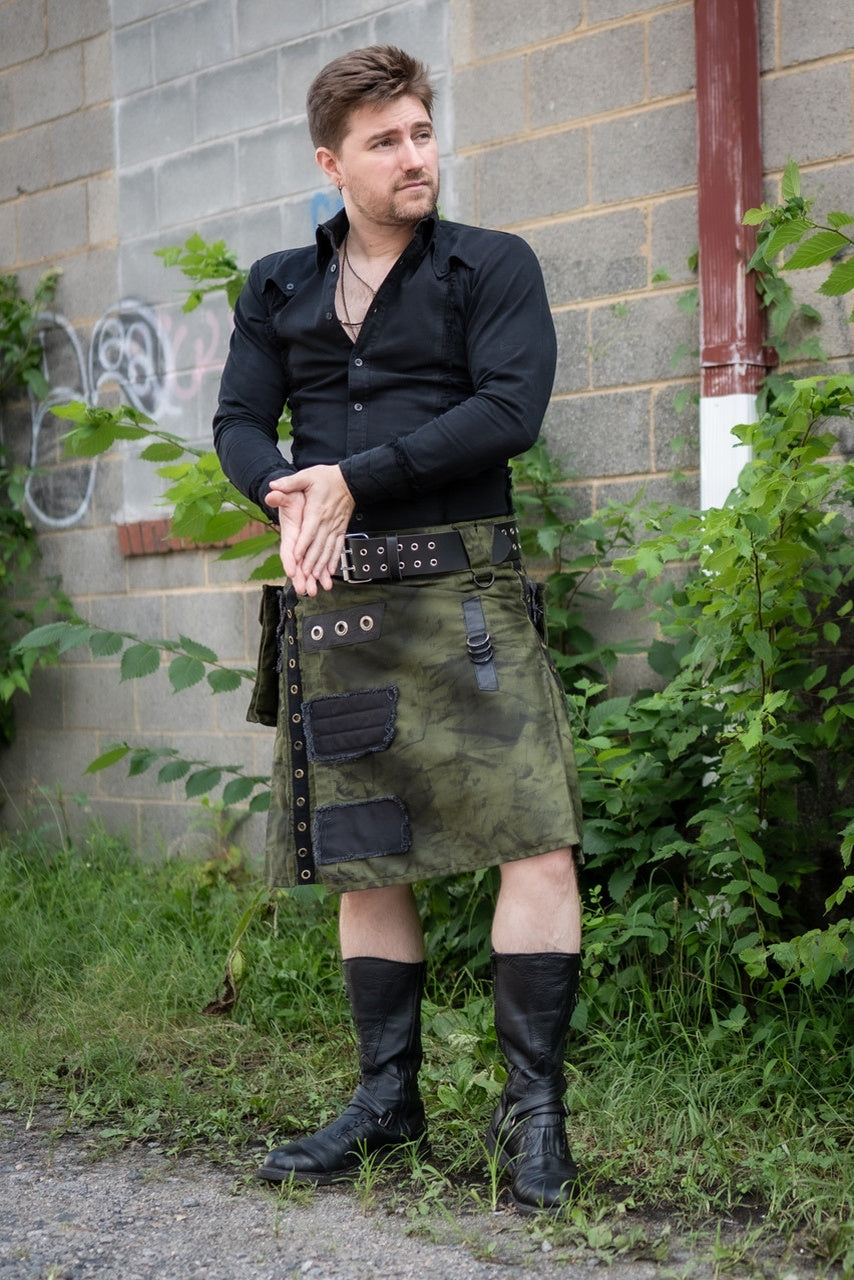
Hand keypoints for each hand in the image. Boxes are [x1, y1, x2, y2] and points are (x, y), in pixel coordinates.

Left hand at [266, 465, 354, 594]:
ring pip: (328, 549)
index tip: (296, 557)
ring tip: (316, 578)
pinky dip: (333, 560)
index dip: (302, 545)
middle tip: (304, 576)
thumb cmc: (328, 478)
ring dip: (322, 565)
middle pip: (318, 545)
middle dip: (311, 562)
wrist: (350, 480)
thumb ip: (290, 483)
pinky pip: (338, 548)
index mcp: (317, 510)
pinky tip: (330, 571)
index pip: (309, 531)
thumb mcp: (307, 476)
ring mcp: (335, 527)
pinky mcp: (340, 530)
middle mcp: (327, 522)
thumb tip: (274, 486)